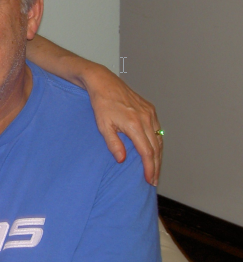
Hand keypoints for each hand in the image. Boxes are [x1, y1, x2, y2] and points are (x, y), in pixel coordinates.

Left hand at [83, 65, 162, 184]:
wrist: (103, 82)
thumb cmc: (101, 103)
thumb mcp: (103, 125)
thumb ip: (113, 143)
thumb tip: (122, 159)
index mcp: (134, 124)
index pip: (147, 152)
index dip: (149, 167)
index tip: (149, 179)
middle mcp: (146, 119)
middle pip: (156, 148)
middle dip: (156, 165)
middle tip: (154, 179)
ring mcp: (150, 113)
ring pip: (159, 139)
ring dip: (158, 155)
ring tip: (155, 168)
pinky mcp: (150, 109)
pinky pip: (158, 129)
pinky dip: (158, 142)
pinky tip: (154, 150)